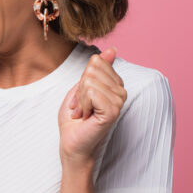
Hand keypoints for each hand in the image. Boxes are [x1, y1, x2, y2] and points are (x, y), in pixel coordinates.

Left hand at [58, 47, 126, 166]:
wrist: (71, 142)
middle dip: (80, 88)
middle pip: (92, 70)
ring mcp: (119, 101)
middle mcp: (121, 91)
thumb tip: (112, 50)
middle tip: (81, 106)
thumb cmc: (74, 117)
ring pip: (90, 81)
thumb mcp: (81, 87)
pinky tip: (86, 116)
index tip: (82, 97)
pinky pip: (91, 93)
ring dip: (80, 99)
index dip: (81, 80)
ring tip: (83, 112)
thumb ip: (96, 69)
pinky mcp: (113, 111)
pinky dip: (81, 104)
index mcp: (115, 84)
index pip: (96, 62)